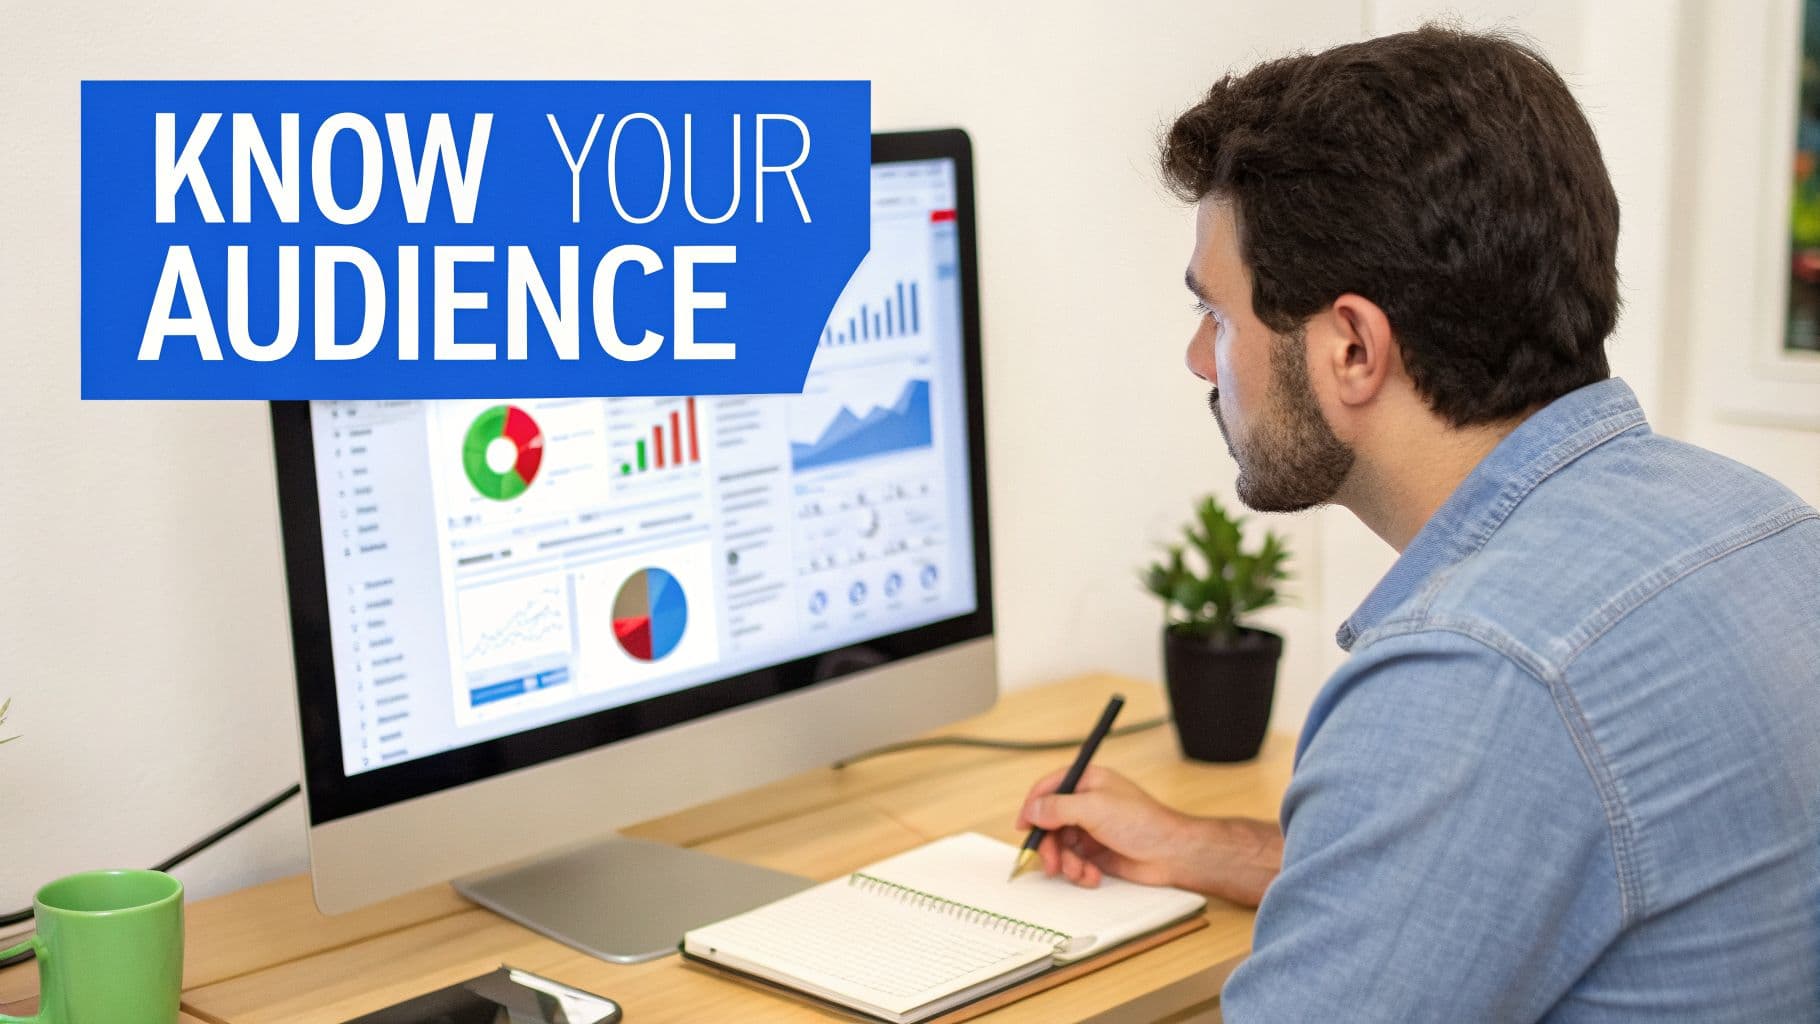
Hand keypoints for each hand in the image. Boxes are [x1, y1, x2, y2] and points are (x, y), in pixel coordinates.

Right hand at [1015, 764, 1283, 905]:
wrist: (1172, 854)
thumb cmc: (1142, 823)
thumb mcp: (1094, 808)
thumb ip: (1057, 807)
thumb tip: (1031, 809)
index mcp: (1088, 782)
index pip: (1049, 788)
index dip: (1032, 807)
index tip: (1023, 828)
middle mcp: (1088, 804)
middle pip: (1050, 823)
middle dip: (1049, 845)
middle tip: (1050, 863)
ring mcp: (1092, 829)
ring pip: (1061, 846)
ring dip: (1066, 863)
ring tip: (1080, 872)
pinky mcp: (1098, 852)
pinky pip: (1075, 862)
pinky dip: (1080, 872)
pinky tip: (1093, 876)